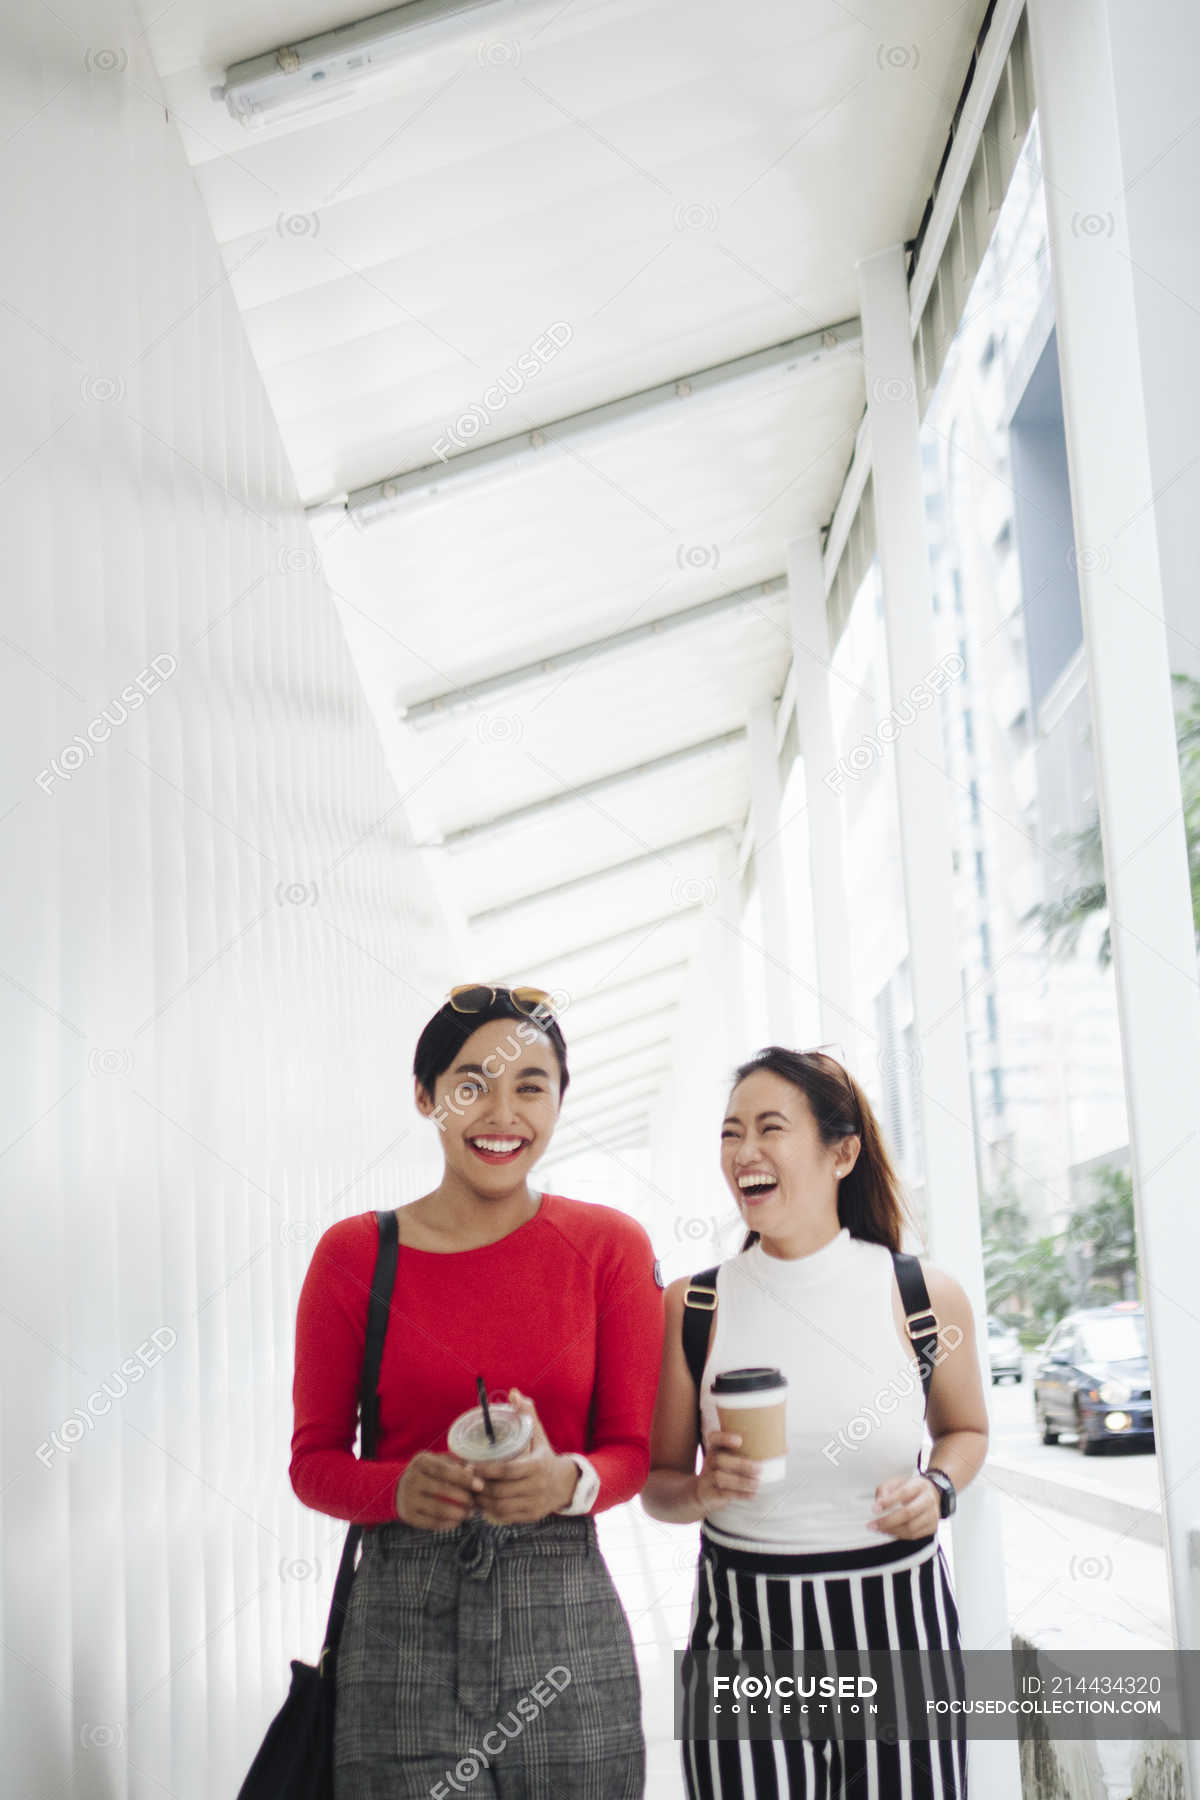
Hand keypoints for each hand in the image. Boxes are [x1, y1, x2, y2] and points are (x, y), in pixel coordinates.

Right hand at [394, 1452, 482, 1529]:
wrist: (399, 1488)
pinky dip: (448, 1524)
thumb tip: (473, 1471)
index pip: (446, 1470)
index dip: (464, 1479)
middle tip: (475, 1502)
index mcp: (421, 1462)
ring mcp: (408, 1498)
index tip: (480, 1486)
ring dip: (458, 1513)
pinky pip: (432, 1523)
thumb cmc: (427, 1472)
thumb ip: (456, 1464)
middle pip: (443, 1490)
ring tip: (470, 1513)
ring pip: (439, 1509)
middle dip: (464, 1497)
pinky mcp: (408, 1516)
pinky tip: (458, 1521)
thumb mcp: (438, 1461)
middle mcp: (412, 1479)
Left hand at [471, 1389, 577, 1523]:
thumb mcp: (538, 1435)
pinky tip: (481, 1505)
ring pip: (500, 1507)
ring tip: (469, 1493)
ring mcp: (534, 1504)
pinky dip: (490, 1513)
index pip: (507, 1470)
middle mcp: (537, 1487)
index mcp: (537, 1465)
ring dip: (481, 1502)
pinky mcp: (531, 1516)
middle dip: (479, 1488)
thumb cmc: (544, 1455)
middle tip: (463, 1481)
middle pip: (500, 1491)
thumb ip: (527, 1413)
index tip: (469, 1466)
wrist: (566, 1484)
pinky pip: (506, 1518)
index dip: (486, 1470)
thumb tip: (514, 1392)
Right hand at [694, 1430, 759, 1512]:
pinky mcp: (710, 1494)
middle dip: (741, 1464)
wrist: (702, 1493)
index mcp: (715, 1449)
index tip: (740, 1440)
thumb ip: (753, 1453)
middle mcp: (709, 1461)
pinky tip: (752, 1495)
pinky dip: (739, 1494)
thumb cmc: (725, 1471)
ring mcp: (707, 1478)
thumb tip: (785, 1449)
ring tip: (757, 1484)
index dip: (725, 1438)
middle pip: (720, 1460)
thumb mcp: (731, 1459)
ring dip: (741, 1481)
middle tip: (760, 1468)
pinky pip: (723, 1494)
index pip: (714, 1438)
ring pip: (720, 1477)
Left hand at [868, 1473, 940, 1538]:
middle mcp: (928, 1500)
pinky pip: (914, 1536)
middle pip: (908, 1513)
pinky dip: (899, 1535)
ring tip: (878, 1529)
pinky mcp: (932, 1527)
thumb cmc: (910, 1488)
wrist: (932, 1494)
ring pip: (911, 1528)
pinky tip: (889, 1531)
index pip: (904, 1493)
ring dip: (891, 1530)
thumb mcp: (896, 1482)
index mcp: (919, 1485)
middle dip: (888, 1521)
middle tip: (872, 1525)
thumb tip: (878, 1505)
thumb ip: (885, 1490)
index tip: (874, 1509)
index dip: (888, 1502)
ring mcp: (933, 1515)